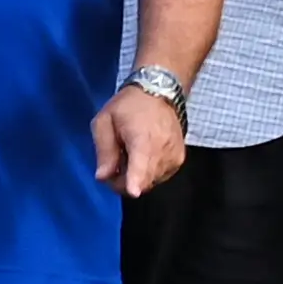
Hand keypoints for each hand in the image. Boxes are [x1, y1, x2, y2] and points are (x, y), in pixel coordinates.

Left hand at [93, 85, 187, 199]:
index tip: (132, 191)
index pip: (141, 167)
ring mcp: (174, 157)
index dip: (134, 183)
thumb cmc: (129, 105)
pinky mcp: (179, 159)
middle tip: (113, 164)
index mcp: (142, 140)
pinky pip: (159, 177)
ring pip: (150, 182)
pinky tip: (143, 157)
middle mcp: (163, 151)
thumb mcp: (104, 121)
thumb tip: (103, 177)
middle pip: (142, 183)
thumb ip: (104, 151)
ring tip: (130, 155)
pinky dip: (148, 173)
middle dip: (123, 182)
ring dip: (136, 177)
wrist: (160, 92)